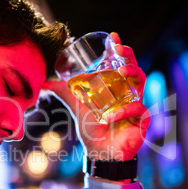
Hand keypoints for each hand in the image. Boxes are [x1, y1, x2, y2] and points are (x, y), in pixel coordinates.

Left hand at [43, 32, 149, 160]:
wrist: (99, 152)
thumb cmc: (91, 129)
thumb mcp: (76, 106)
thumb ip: (64, 93)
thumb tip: (45, 82)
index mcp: (115, 87)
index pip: (120, 63)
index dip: (120, 48)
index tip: (113, 36)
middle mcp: (128, 92)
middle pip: (134, 67)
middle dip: (128, 55)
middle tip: (119, 49)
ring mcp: (137, 103)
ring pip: (141, 81)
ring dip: (132, 73)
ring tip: (120, 71)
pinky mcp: (143, 118)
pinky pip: (137, 108)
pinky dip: (122, 111)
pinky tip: (109, 117)